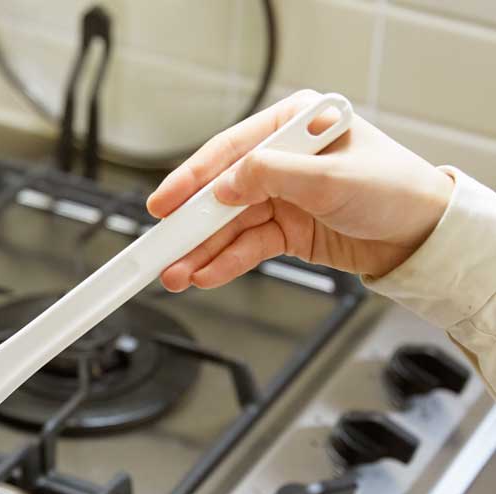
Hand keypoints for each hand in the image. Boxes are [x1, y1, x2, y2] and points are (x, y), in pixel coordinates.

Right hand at [147, 90, 454, 289]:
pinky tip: (204, 276)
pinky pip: (246, 249)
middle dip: (191, 226)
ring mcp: (281, 198)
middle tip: (161, 249)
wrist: (422, 237)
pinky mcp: (285, 231)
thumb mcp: (330, 178)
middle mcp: (283, 162)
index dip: (192, 180)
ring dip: (201, 252)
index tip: (163, 204)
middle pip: (221, 194)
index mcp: (294, 127)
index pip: (230, 152)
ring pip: (229, 227)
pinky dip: (224, 264)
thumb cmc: (393, 191)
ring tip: (176, 274)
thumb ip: (272, 176)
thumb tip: (225, 185)